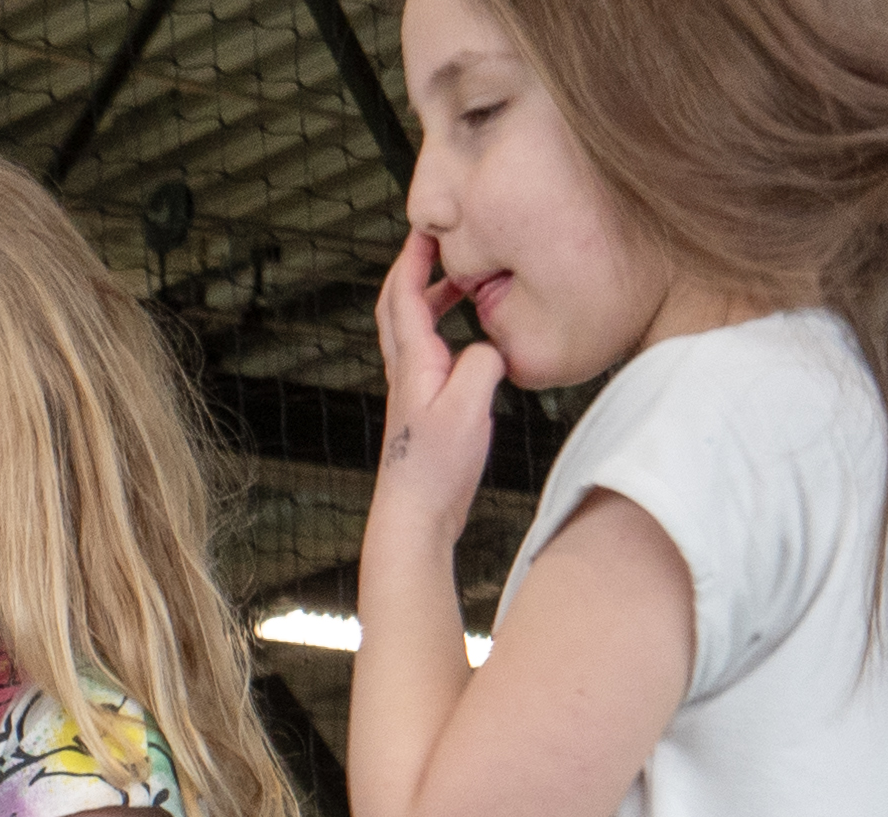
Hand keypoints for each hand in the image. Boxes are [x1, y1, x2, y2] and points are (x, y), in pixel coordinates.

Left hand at [371, 227, 508, 555]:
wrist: (415, 518)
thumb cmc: (434, 470)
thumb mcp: (469, 406)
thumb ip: (482, 363)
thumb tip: (488, 347)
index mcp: (412, 365)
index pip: (401, 297)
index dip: (411, 258)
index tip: (425, 227)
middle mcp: (406, 375)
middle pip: (398, 310)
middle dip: (416, 272)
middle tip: (442, 246)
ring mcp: (412, 393)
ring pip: (413, 333)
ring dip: (431, 301)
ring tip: (463, 283)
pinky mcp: (423, 411)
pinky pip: (429, 357)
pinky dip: (443, 333)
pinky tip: (470, 340)